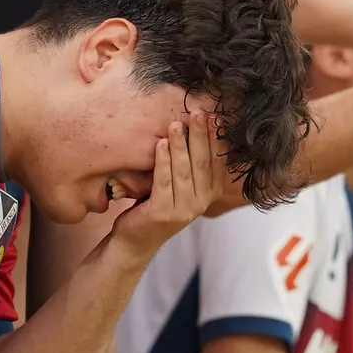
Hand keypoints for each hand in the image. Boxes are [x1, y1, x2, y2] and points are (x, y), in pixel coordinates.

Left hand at [103, 112, 224, 259]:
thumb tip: (196, 125)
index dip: (215, 137)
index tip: (212, 115)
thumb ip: (192, 164)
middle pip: (202, 163)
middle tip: (197, 113)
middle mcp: (202, 202)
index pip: (217, 161)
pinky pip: (164, 181)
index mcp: (210, 192)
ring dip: (180, 145)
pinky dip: (162, 161)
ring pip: (184, 171)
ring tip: (176, 124)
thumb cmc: (157, 205)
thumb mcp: (180, 184)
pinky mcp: (163, 213)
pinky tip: (160, 144)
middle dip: (200, 135)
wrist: (136, 239)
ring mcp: (184, 209)